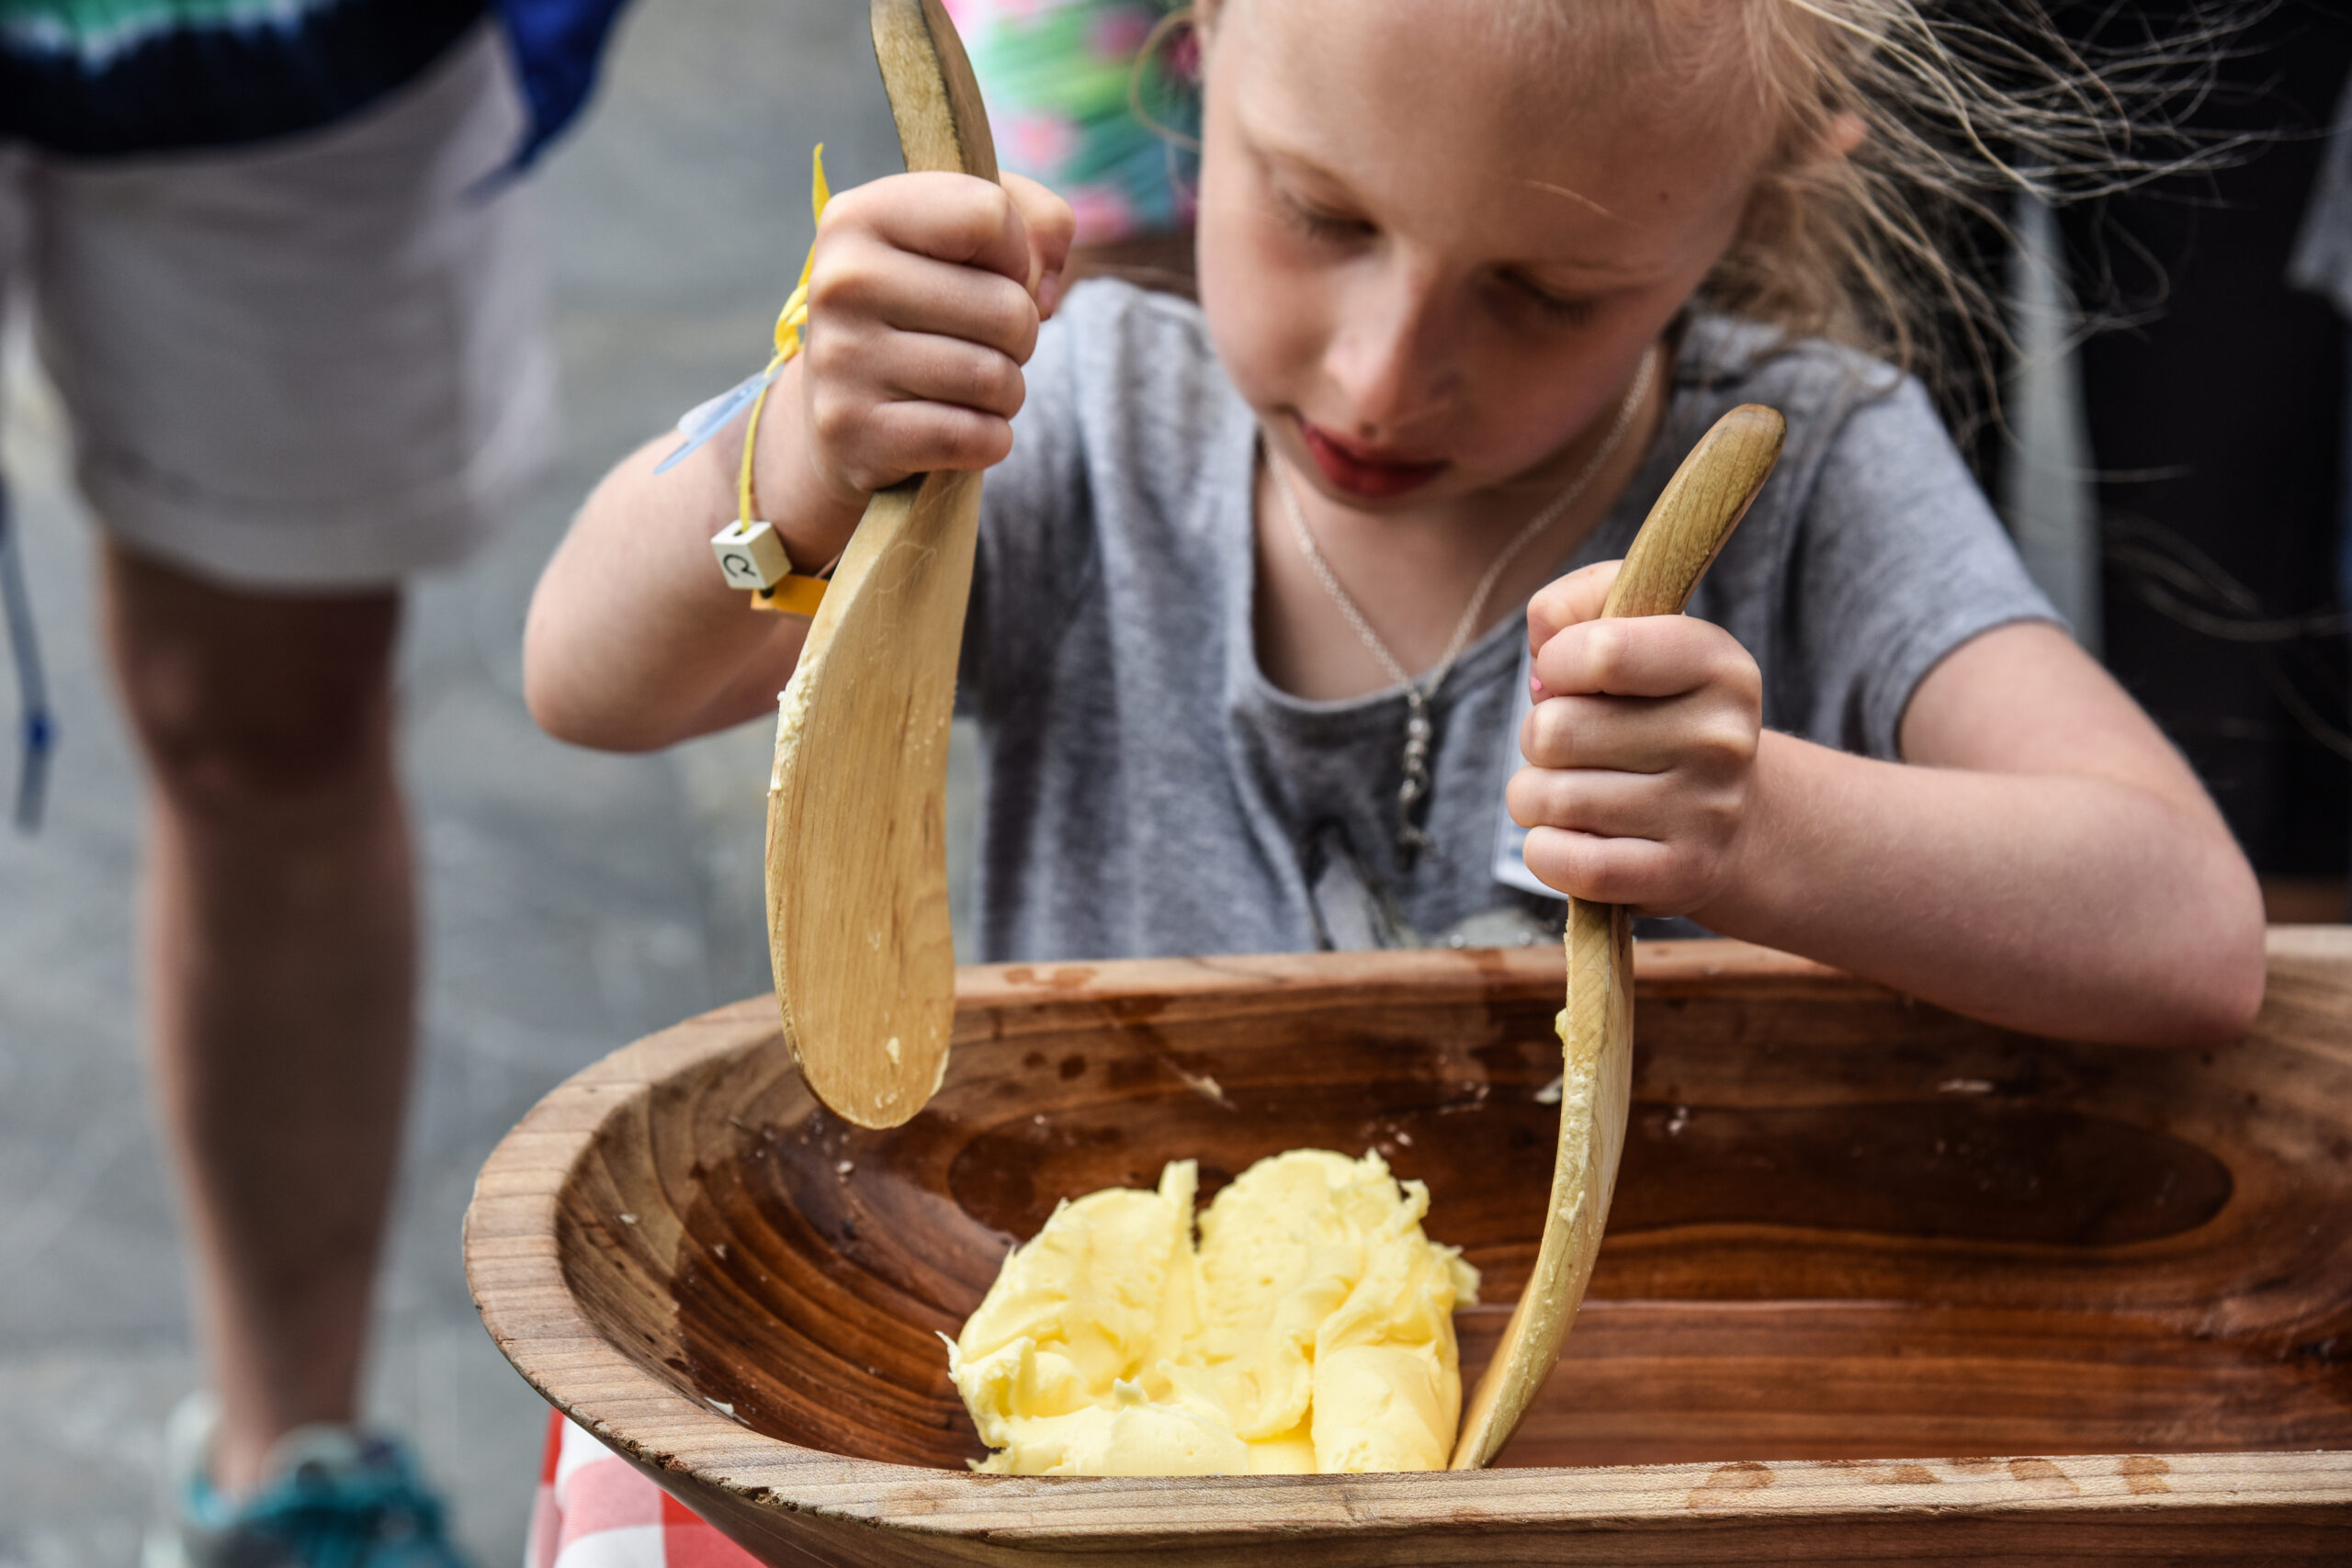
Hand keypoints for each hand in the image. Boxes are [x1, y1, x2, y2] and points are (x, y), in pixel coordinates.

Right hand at [800, 170, 1074, 503]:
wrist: (840, 411)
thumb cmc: (922, 310)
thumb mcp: (968, 240)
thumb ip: (1037, 221)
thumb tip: (1045, 290)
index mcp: (860, 216)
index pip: (990, 216)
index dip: (1017, 254)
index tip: (989, 274)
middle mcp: (841, 281)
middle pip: (1008, 307)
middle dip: (1020, 336)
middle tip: (981, 343)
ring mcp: (841, 359)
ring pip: (995, 378)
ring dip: (1006, 392)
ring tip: (967, 386)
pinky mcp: (854, 431)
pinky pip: (973, 436)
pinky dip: (988, 439)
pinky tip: (958, 428)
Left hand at [1506, 559, 1761, 915]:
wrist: (1731, 821)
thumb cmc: (1655, 714)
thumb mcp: (1636, 635)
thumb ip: (1580, 603)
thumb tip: (1545, 635)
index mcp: (1717, 665)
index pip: (1598, 651)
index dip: (1556, 663)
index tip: (1567, 677)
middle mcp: (1722, 738)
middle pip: (1552, 730)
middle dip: (1538, 737)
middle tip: (1573, 746)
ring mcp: (1706, 813)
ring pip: (1547, 797)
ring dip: (1534, 796)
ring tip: (1573, 791)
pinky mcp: (1679, 876)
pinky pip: (1565, 862)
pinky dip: (1545, 851)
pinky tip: (1571, 838)